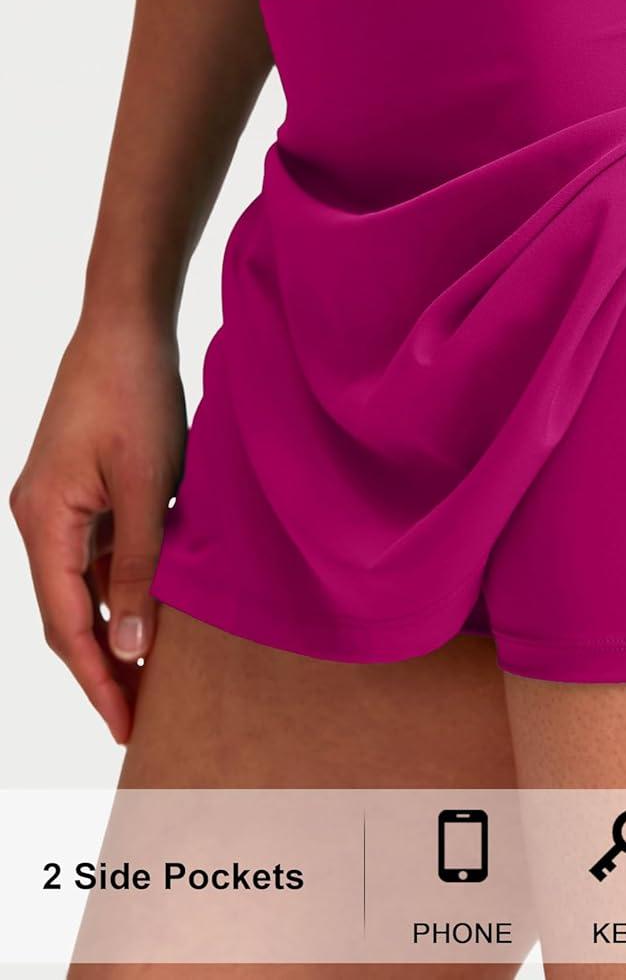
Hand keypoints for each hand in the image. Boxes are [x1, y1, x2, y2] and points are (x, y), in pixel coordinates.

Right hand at [10, 313, 185, 743]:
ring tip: (158, 673)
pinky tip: (158, 607)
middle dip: (102, 665)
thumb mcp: (145, 485)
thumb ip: (138, 567)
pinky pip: (99, 552)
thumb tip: (128, 646)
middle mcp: (40, 519)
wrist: (126, 324)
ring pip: (84, 585)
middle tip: (143, 716)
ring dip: (116, 626)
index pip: (65, 624)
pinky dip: (124, 584)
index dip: (95, 679)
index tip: (125, 726)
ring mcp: (60, 503)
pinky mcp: (83, 487)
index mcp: (42, 522)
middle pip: (67, 613)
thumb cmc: (134, 393)